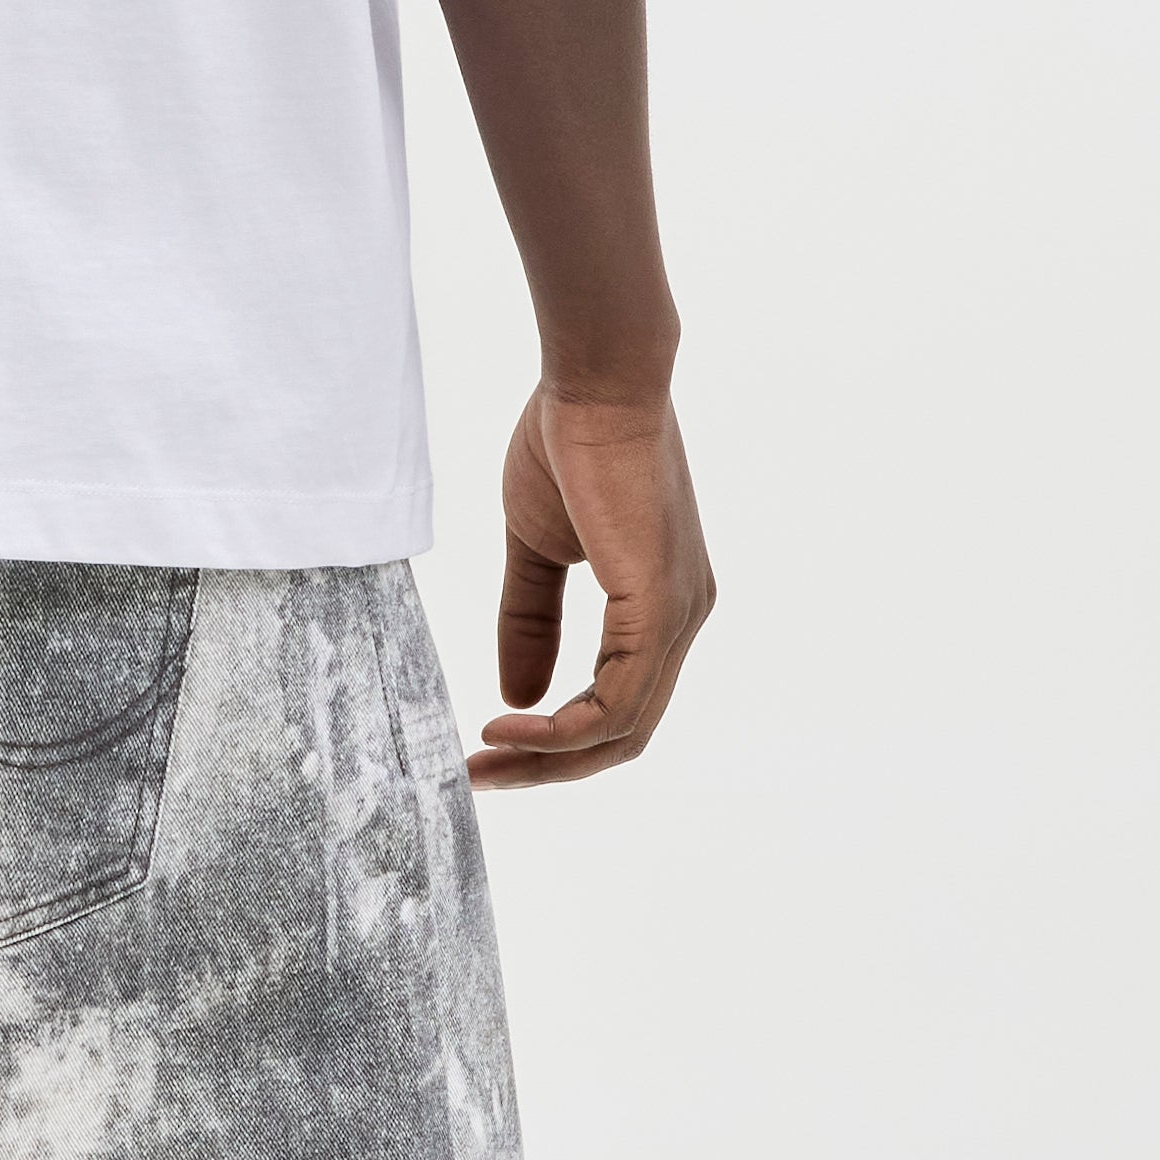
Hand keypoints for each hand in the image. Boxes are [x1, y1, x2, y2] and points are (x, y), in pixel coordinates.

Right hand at [479, 378, 715, 786]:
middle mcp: (682, 619)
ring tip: (482, 760)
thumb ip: (529, 619)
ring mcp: (677, 616)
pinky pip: (617, 701)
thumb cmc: (569, 445)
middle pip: (624, 733)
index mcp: (659, 606)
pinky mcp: (658, 606)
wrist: (595, 383)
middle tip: (478, 777)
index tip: (485, 748)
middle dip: (547, 768)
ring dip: (547, 758)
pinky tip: (508, 725)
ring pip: (622, 729)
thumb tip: (516, 694)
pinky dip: (562, 730)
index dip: (553, 741)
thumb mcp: (536, 549)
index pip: (617, 705)